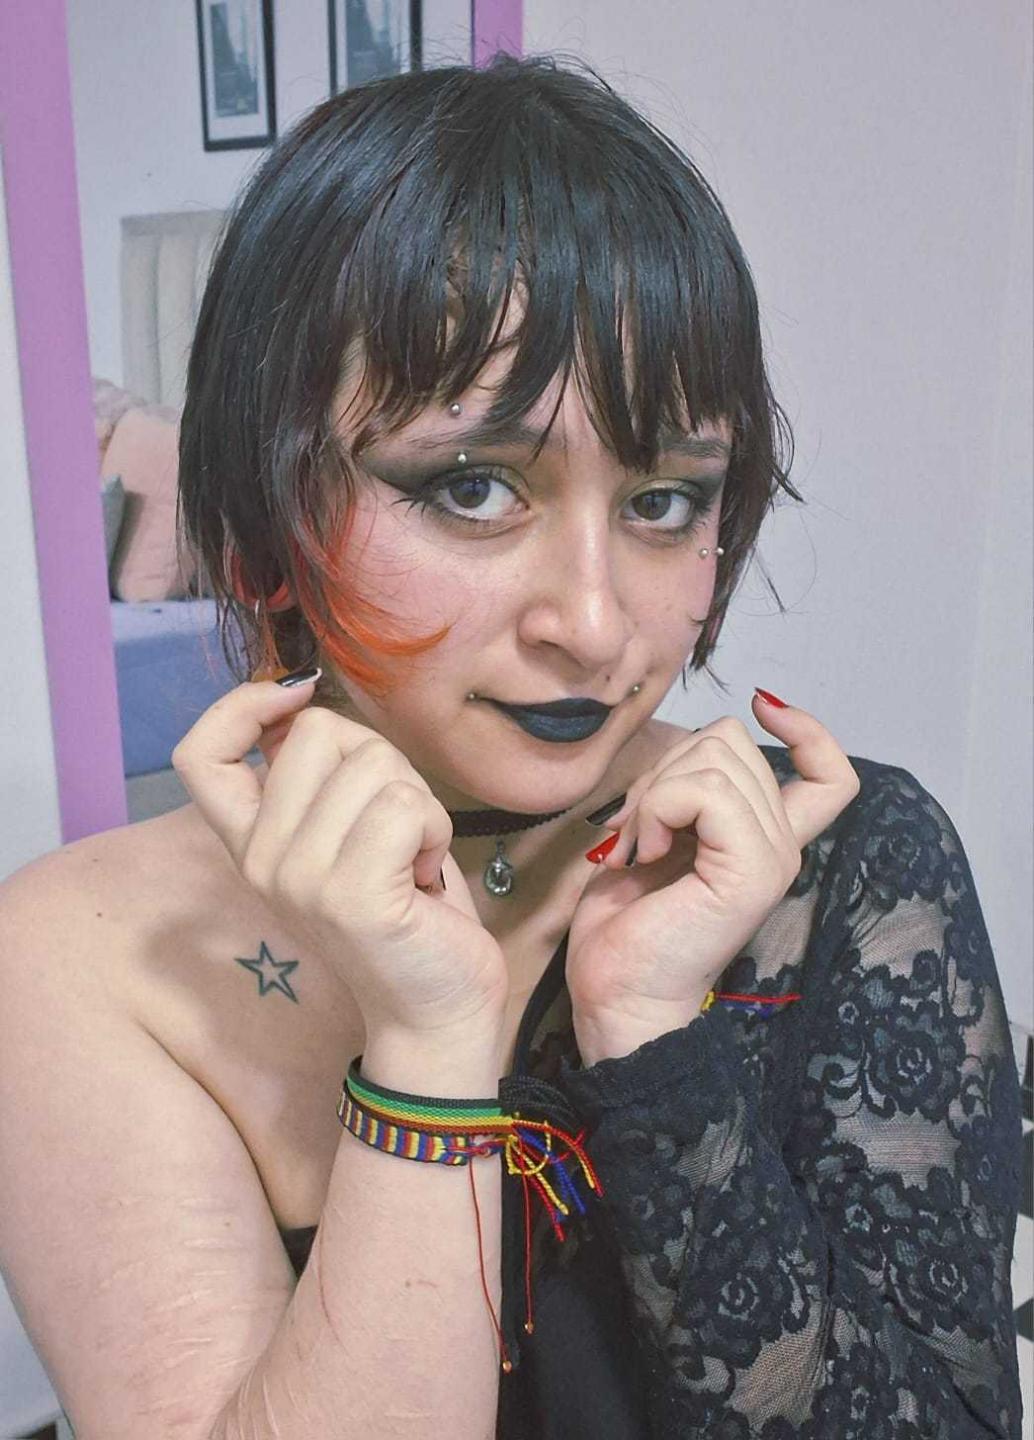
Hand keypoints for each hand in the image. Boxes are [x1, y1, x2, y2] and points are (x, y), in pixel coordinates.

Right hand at [171, 677, 507, 1042]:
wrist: (434, 1012)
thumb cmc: (403, 912)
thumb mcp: (341, 836)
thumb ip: (315, 780)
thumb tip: (299, 704)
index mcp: (252, 843)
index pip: (199, 756)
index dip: (240, 706)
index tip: (295, 694)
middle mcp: (262, 861)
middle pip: (318, 732)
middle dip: (379, 760)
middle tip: (396, 826)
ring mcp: (302, 879)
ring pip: (373, 763)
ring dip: (418, 802)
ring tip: (412, 858)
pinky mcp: (352, 895)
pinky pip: (405, 805)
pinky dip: (436, 828)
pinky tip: (426, 876)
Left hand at [566, 694, 859, 1057]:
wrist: (617, 995)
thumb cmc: (626, 924)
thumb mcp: (658, 833)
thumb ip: (688, 791)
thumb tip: (696, 744)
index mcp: (765, 838)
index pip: (829, 772)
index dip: (806, 728)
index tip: (762, 708)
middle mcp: (780, 846)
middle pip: (733, 741)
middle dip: (665, 768)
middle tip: (638, 830)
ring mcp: (772, 858)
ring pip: (715, 759)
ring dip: (654, 794)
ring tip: (640, 846)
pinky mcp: (752, 871)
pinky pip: (704, 791)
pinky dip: (658, 808)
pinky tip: (646, 853)